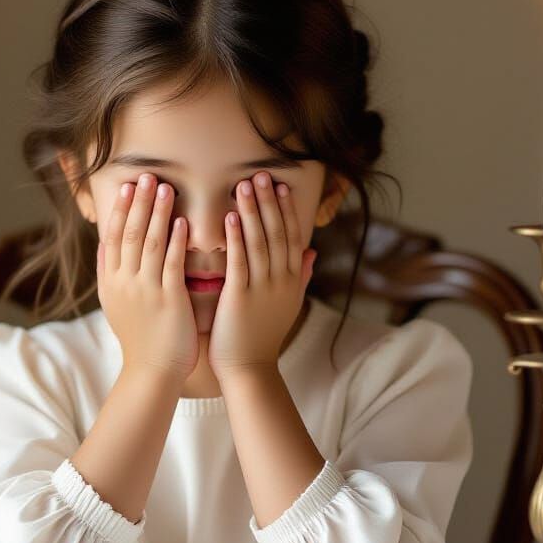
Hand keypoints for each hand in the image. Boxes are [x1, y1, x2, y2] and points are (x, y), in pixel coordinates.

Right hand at [97, 173, 199, 381]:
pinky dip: (175, 241)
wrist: (152, 371)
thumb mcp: (114, 304)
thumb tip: (105, 244)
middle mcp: (124, 282)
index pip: (113, 236)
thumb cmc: (140, 338)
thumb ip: (110, 273)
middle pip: (130, 233)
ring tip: (165, 187)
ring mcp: (145, 290)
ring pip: (149, 243)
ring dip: (157, 212)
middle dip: (138, 202)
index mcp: (111, 281)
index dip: (119, 209)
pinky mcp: (168, 300)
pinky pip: (171, 264)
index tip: (127, 185)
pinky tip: (182, 221)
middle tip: (146, 175)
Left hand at [207, 171, 315, 378]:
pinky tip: (229, 217)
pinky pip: (240, 260)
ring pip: (260, 241)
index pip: (292, 236)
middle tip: (262, 174)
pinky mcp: (241, 296)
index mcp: (292, 280)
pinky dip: (236, 237)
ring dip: (252, 211)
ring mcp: (263, 287)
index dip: (287, 209)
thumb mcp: (287, 304)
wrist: (249, 368)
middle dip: (269, 201)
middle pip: (278, 232)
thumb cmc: (262, 336)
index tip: (282, 184)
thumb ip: (301, 276)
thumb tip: (312, 252)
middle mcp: (282, 280)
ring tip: (244, 185)